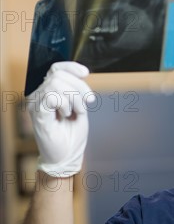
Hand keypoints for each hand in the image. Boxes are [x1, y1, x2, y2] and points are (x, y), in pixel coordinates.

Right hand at [27, 62, 93, 177]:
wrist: (67, 156)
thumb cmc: (72, 135)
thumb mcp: (80, 108)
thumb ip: (78, 92)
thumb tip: (81, 75)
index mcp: (49, 92)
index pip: (56, 68)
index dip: (71, 67)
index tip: (86, 73)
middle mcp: (40, 95)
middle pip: (59, 74)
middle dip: (79, 88)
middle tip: (84, 105)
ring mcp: (36, 103)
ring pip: (57, 83)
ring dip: (73, 98)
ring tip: (73, 112)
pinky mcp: (37, 112)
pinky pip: (52, 96)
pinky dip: (65, 104)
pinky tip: (65, 115)